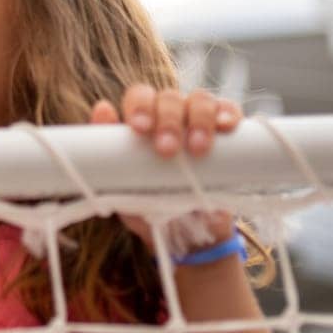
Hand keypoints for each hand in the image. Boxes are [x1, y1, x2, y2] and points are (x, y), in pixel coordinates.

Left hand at [89, 85, 238, 252]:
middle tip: (167, 150)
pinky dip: (228, 113)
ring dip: (198, 120)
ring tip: (196, 149)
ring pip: (201, 100)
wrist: (186, 236)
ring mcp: (202, 120)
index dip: (140, 106)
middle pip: (170, 97)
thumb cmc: (150, 204)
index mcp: (145, 119)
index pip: (141, 96)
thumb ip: (110, 151)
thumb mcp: (124, 184)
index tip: (139, 129)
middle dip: (168, 121)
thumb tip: (102, 109)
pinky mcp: (230, 134)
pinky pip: (230, 111)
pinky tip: (225, 126)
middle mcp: (172, 113)